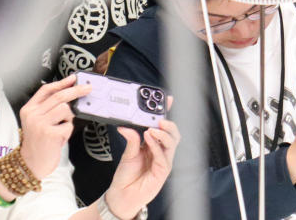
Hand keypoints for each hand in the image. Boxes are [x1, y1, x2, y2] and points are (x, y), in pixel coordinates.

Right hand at [18, 74, 90, 179]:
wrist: (32, 162)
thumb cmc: (39, 140)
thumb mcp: (38, 121)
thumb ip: (49, 107)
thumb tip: (71, 91)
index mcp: (28, 109)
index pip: (46, 90)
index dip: (62, 82)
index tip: (74, 78)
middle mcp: (32, 115)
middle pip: (59, 96)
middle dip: (77, 91)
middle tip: (89, 88)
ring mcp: (40, 124)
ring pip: (66, 109)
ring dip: (69, 118)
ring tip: (61, 128)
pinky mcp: (50, 134)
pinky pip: (68, 126)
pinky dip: (68, 132)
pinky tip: (59, 138)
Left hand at [106, 103, 180, 219]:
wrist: (122, 195)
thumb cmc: (126, 176)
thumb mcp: (127, 154)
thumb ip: (131, 140)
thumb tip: (127, 126)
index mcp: (154, 145)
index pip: (164, 127)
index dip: (167, 114)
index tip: (167, 101)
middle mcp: (161, 152)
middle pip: (173, 134)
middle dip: (169, 124)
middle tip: (160, 118)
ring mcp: (164, 161)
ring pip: (172, 143)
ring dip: (163, 134)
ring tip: (151, 129)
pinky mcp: (163, 170)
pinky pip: (163, 155)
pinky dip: (156, 145)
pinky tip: (148, 139)